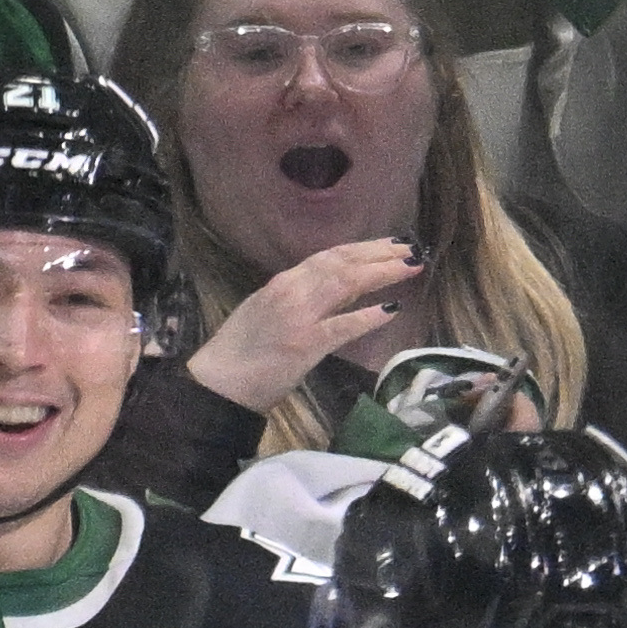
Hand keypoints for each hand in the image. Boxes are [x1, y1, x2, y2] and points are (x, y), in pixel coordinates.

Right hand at [182, 239, 429, 412]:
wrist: (217, 383)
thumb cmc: (238, 354)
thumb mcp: (264, 312)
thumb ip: (294, 299)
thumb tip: (326, 293)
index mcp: (282, 282)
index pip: (328, 257)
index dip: (362, 248)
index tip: (388, 244)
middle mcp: (292, 290)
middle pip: (342, 263)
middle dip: (378, 254)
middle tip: (409, 249)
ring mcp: (299, 316)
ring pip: (346, 284)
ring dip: (381, 274)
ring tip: (409, 267)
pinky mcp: (305, 344)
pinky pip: (343, 326)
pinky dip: (368, 316)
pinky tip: (391, 309)